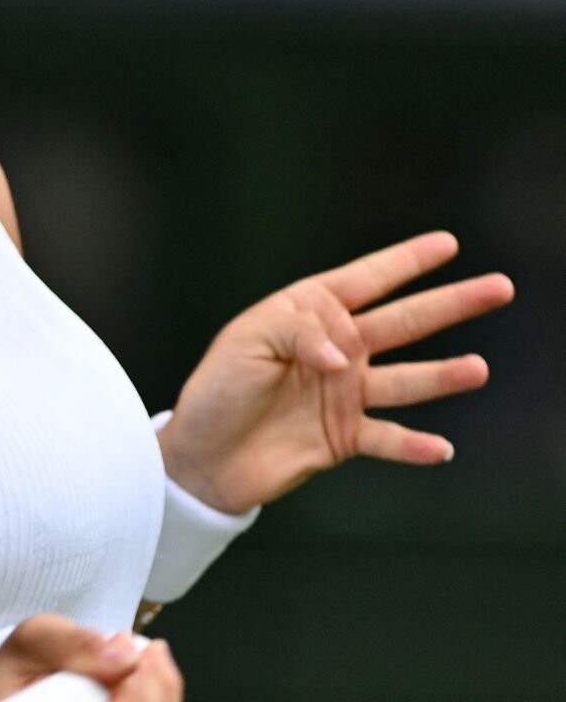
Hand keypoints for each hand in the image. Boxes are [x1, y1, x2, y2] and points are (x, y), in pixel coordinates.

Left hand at [157, 231, 513, 513]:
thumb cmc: (216, 390)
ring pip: (406, 379)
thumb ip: (300, 332)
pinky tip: (441, 448)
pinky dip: (414, 445)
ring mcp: (345, 394)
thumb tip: (344, 356)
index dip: (406, 261)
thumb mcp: (247, 341)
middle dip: (451, 304)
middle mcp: (337, 351)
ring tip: (478, 369)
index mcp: (310, 315)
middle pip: (404, 322)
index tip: (447, 243)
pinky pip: (387, 438)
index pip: (367, 280)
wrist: (202, 457)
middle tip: (499, 288)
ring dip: (442, 375)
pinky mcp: (343, 438)